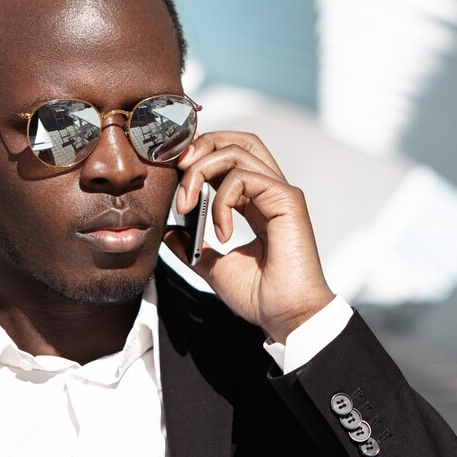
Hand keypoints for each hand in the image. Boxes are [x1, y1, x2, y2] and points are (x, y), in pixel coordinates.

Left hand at [164, 131, 334, 342]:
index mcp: (256, 202)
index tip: (174, 178)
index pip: (229, 156)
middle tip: (177, 171)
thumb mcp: (214, 267)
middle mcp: (270, 191)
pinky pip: (244, 177)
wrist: (286, 317)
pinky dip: (221, 200)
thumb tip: (169, 232)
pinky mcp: (287, 200)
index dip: (199, 156)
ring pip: (237, 151)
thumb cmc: (261, 297)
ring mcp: (281, 193)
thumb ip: (193, 246)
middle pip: (237, 139)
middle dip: (201, 145)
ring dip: (201, 172)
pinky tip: (221, 232)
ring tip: (187, 205)